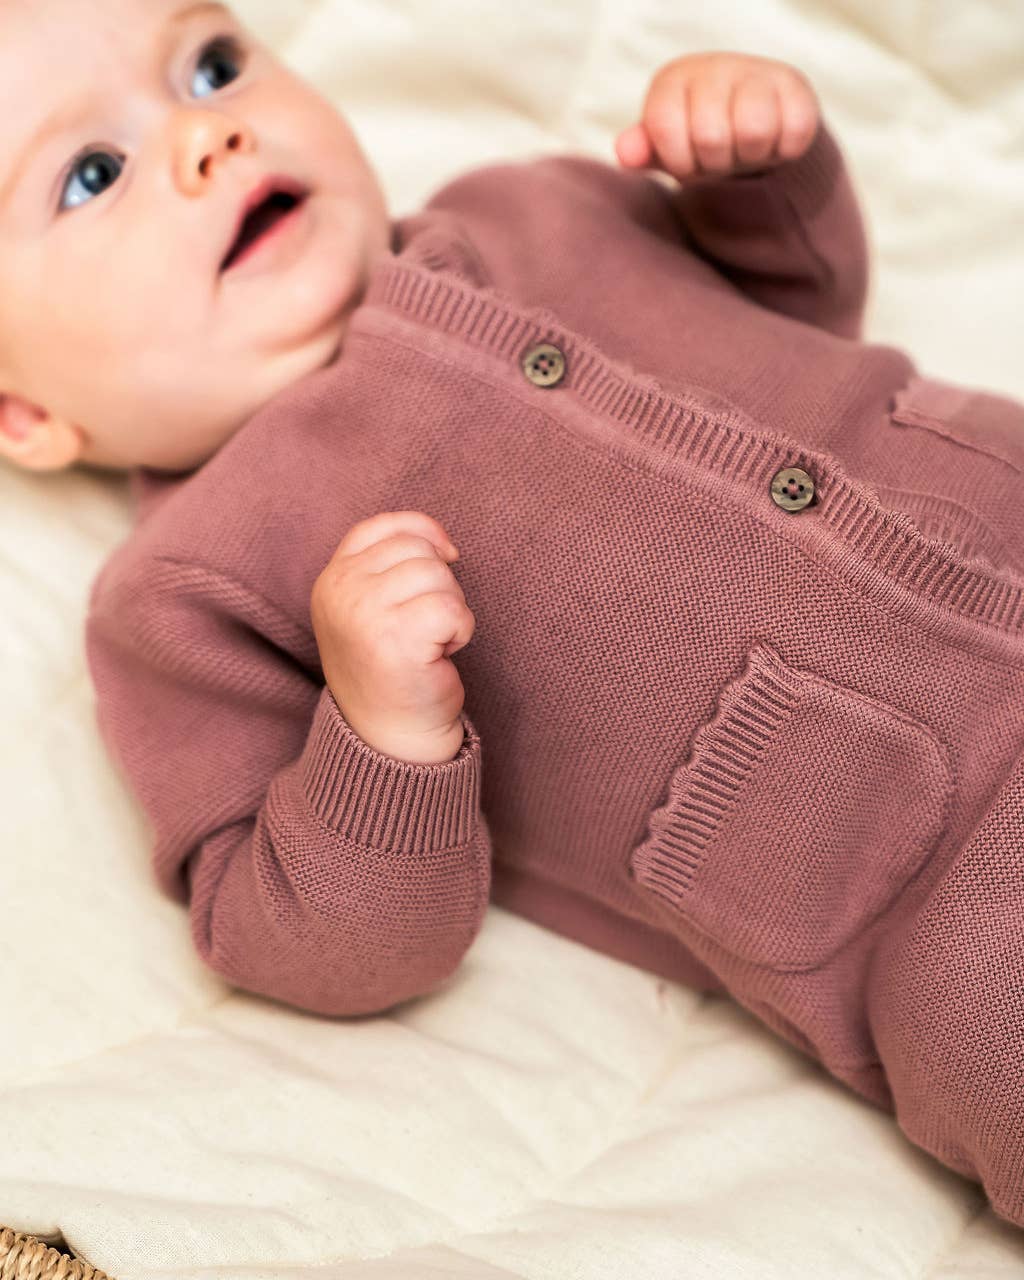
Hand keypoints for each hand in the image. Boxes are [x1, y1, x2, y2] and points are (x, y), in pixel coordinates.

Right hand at [310, 511, 474, 764]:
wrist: (389, 736)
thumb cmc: (391, 669)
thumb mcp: (372, 608)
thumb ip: (391, 566)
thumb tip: (444, 544)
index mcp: (330, 580)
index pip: (381, 527)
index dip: (423, 533)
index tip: (446, 557)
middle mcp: (340, 592)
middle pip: (417, 550)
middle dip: (439, 583)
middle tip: (425, 626)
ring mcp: (364, 614)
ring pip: (438, 575)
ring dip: (450, 609)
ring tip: (430, 642)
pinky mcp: (396, 639)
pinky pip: (452, 608)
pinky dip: (460, 631)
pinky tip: (441, 654)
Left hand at [614, 52, 820, 182]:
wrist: (753, 121)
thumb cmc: (698, 137)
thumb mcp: (666, 147)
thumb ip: (644, 150)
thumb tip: (626, 152)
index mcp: (673, 80)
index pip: (668, 131)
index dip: (681, 161)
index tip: (687, 158)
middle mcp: (713, 67)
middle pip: (712, 138)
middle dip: (716, 163)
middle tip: (720, 154)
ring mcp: (756, 72)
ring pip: (755, 133)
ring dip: (750, 157)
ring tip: (745, 147)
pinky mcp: (795, 86)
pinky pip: (793, 134)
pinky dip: (784, 151)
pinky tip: (774, 140)